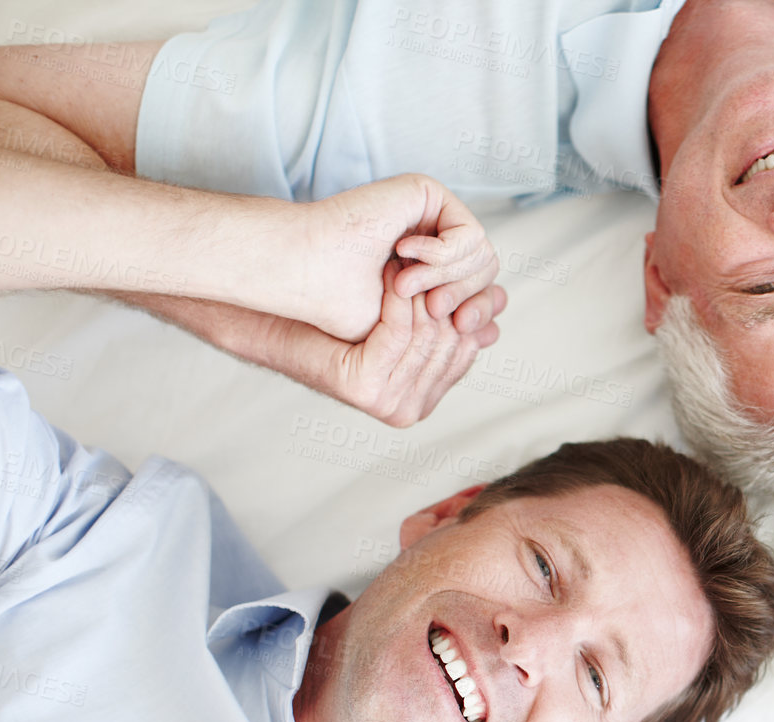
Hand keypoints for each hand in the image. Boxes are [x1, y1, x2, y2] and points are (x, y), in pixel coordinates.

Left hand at [263, 261, 504, 425]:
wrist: (277, 326)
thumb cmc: (337, 320)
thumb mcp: (403, 325)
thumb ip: (446, 326)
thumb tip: (496, 318)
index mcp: (426, 400)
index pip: (468, 348)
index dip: (465, 305)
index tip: (454, 269)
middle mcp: (412, 412)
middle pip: (451, 342)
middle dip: (445, 294)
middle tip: (434, 258)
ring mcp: (391, 405)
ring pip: (428, 335)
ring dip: (421, 290)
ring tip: (413, 259)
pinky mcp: (368, 390)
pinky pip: (400, 333)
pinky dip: (399, 298)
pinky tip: (393, 273)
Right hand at [301, 174, 500, 344]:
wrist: (307, 271)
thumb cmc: (344, 305)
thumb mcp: (406, 328)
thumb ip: (447, 328)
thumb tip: (495, 334)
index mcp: (432, 267)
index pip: (480, 292)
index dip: (477, 313)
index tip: (458, 329)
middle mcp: (436, 235)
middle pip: (488, 273)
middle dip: (466, 298)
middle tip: (434, 308)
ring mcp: (432, 212)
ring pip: (484, 257)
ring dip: (448, 278)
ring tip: (405, 286)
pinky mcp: (426, 192)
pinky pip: (469, 234)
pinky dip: (443, 255)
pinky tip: (402, 254)